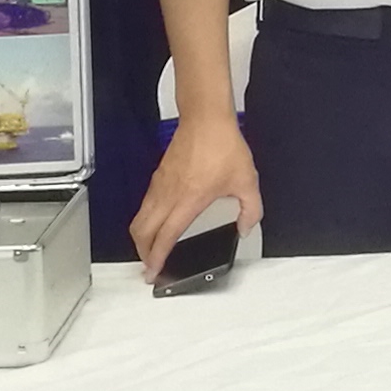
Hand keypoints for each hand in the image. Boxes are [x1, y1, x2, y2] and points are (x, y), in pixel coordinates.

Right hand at [130, 113, 260, 279]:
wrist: (205, 118)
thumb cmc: (223, 145)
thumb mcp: (247, 181)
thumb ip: (250, 210)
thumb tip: (244, 228)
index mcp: (188, 200)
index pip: (166, 236)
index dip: (156, 257)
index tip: (153, 272)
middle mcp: (169, 195)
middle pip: (142, 231)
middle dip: (142, 253)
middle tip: (149, 267)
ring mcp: (160, 185)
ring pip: (140, 219)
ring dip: (141, 238)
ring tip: (150, 251)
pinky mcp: (158, 176)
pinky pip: (145, 205)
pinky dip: (145, 221)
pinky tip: (157, 225)